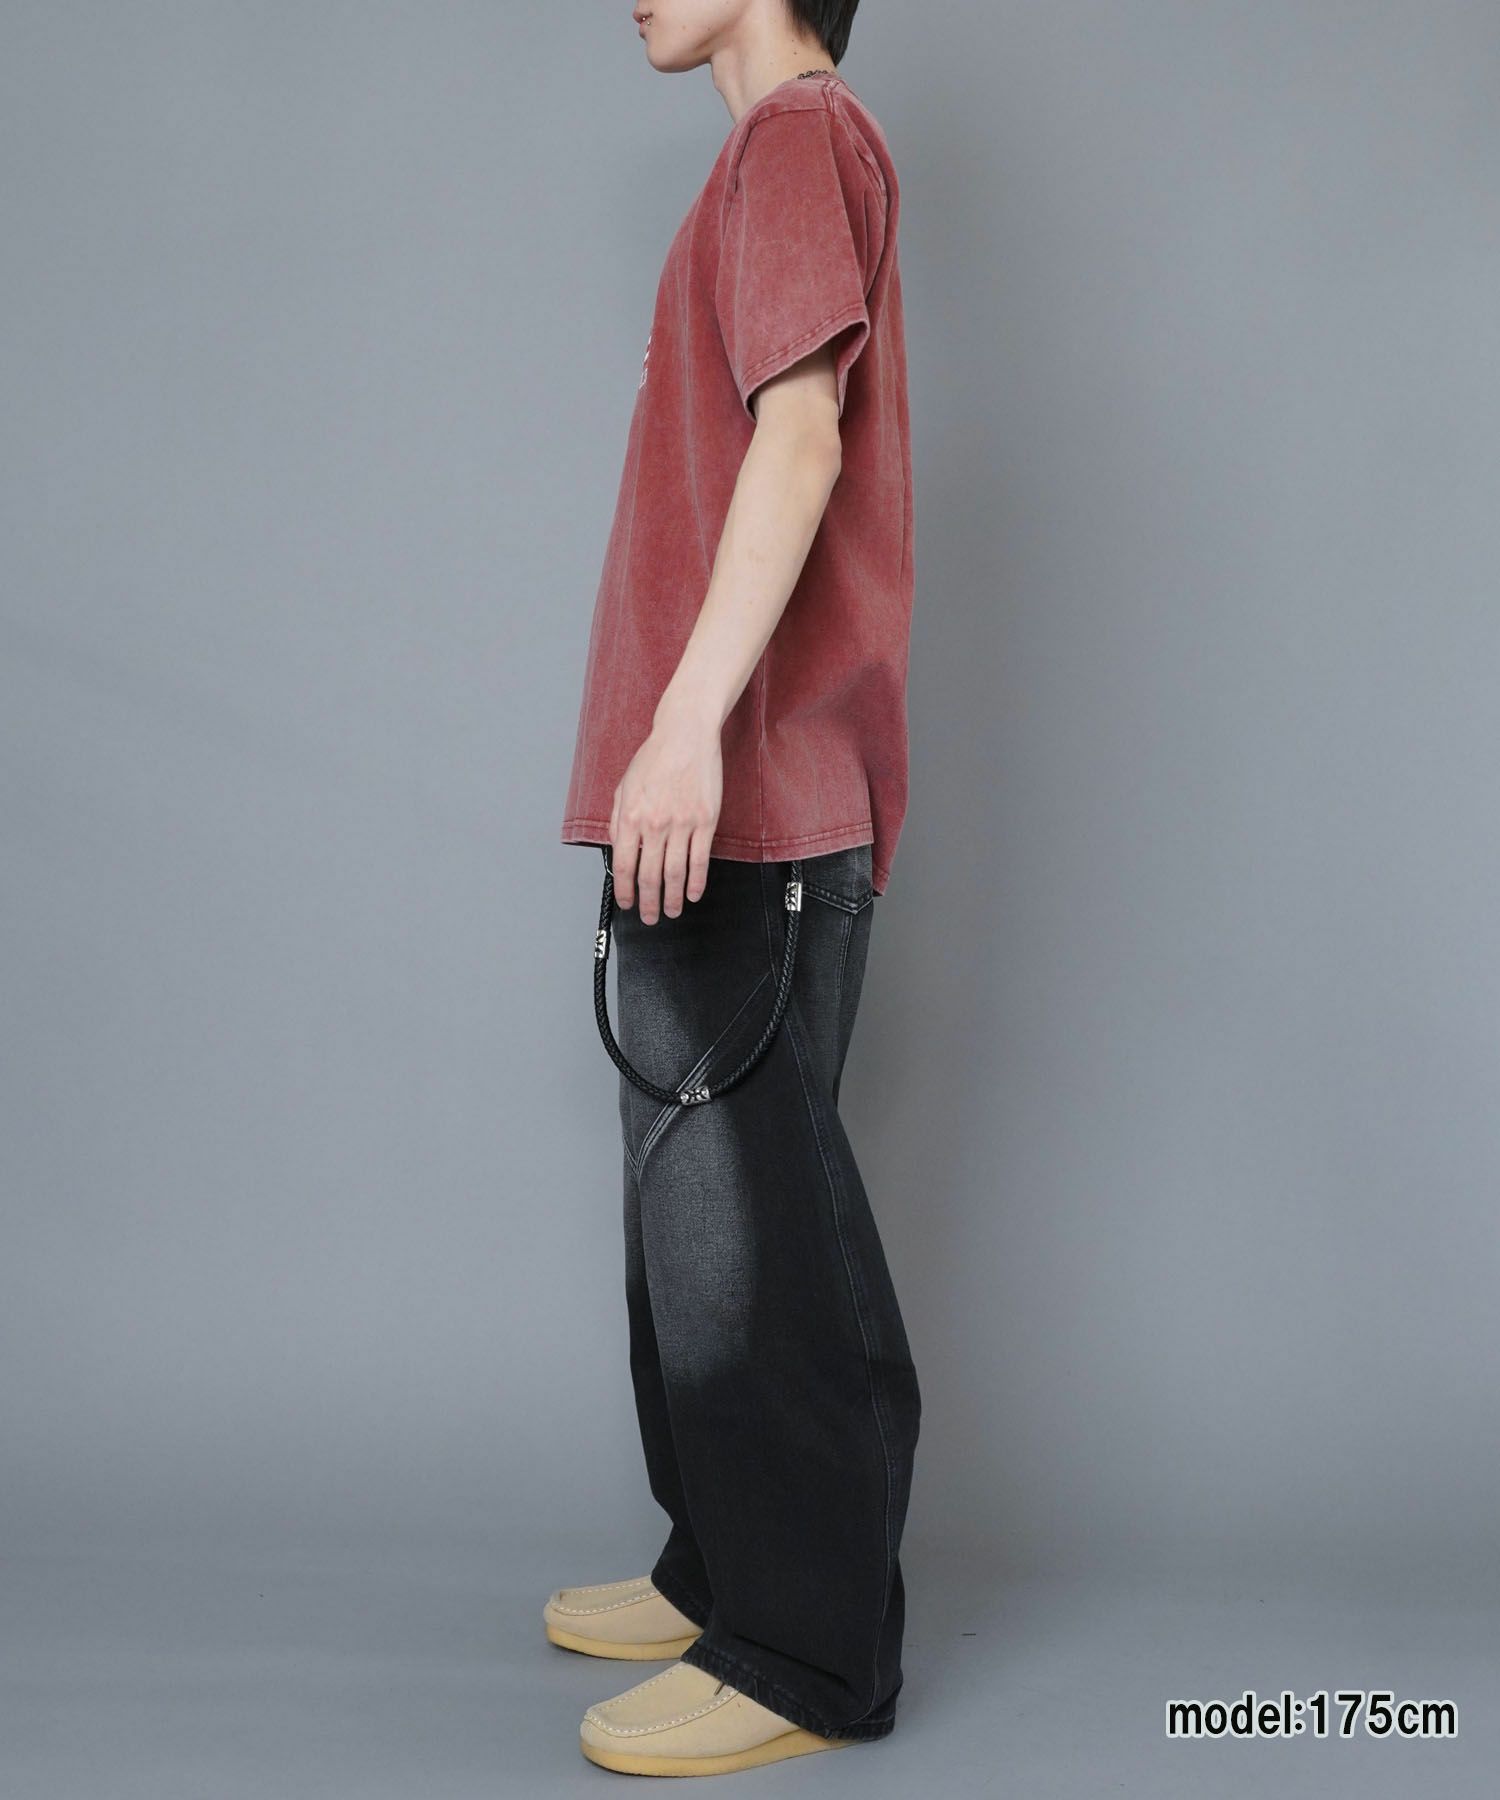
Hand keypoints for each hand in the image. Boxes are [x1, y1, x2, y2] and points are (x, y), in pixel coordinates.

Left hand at [609, 700, 721, 922]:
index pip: (625, 865)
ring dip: (672, 898)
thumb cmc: (653, 758)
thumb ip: (618, 821)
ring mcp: (682, 823)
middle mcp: (655, 824)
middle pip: (650, 876)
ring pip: (675, 873)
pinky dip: (697, 882)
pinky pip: (700, 859)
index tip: (627, 904)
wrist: (685, 736)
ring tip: (672, 912)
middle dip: (648, 903)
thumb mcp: (624, 787)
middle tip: (649, 918)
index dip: (625, 890)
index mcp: (631, 817)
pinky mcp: (705, 820)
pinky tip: (693, 894)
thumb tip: (618, 850)